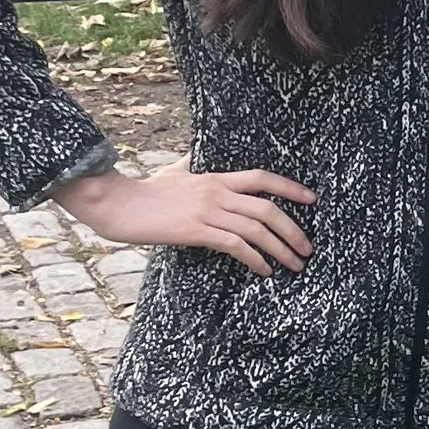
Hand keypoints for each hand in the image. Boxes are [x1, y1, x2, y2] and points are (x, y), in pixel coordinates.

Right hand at [58, 163, 314, 276]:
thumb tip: (197, 157)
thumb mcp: (174, 172)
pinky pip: (236, 245)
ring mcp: (207, 211)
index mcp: (215, 178)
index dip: (290, 188)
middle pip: (267, 208)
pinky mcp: (195, 230)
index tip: (312, 199)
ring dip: (281, 249)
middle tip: (308, 248)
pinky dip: (255, 259)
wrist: (116, 202)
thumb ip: (192, 165)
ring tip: (295, 265)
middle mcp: (216, 192)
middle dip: (293, 230)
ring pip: (256, 229)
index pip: (262, 178)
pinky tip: (265, 271)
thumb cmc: (144, 191)